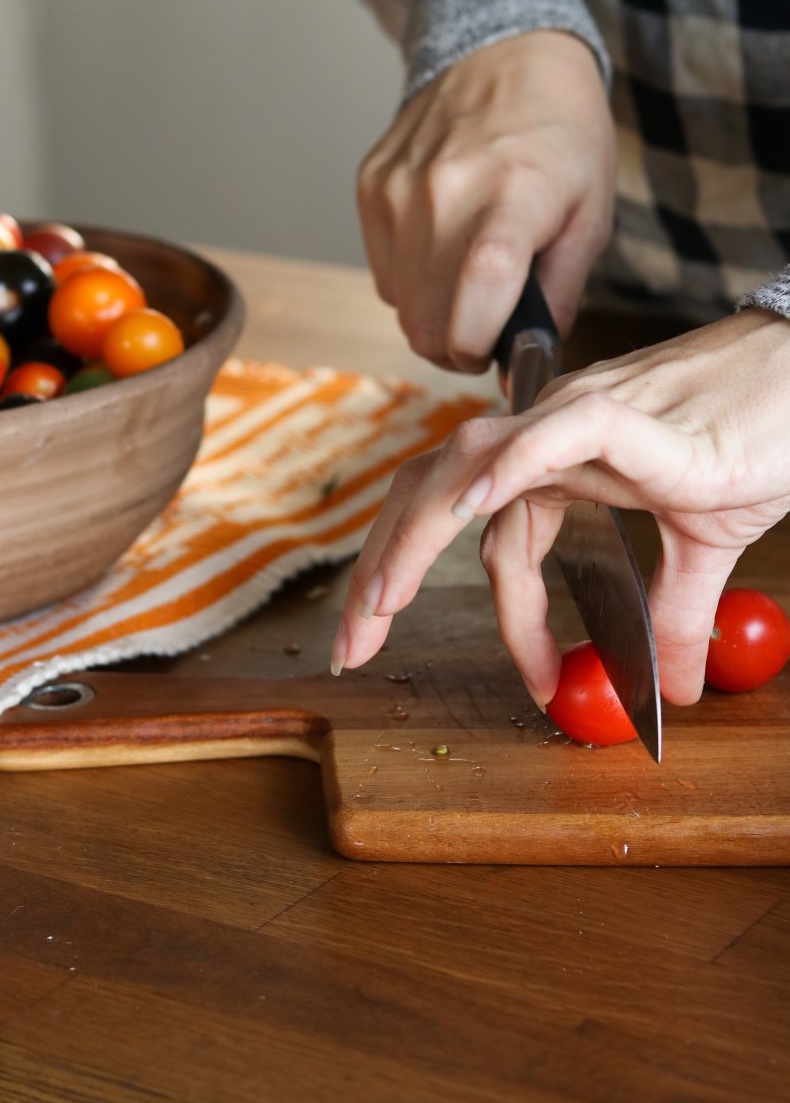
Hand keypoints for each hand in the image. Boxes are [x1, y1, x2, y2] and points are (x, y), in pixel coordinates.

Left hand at [331, 311, 789, 706]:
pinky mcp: (624, 413)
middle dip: (384, 569)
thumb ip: (675, 612)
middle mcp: (546, 432)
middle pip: (436, 495)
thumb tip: (672, 689)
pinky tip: (468, 511)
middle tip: (353, 646)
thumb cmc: (760, 435)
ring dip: (415, 536)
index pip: (481, 531)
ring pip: (468, 467)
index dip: (489, 610)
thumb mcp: (707, 544)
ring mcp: (577, 418)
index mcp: (554, 459)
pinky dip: (505, 471)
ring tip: (382, 599)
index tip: (534, 684)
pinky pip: (548, 437)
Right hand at [357, 30, 615, 371]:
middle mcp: (445, 194)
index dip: (480, 349)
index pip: (474, 308)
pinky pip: (386, 274)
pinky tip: (445, 245)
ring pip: (402, 307)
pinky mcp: (371, 187)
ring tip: (470, 278)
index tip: (496, 352)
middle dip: (457, 346)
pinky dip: (414, 280)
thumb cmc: (561, 137)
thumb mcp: (591, 214)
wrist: (506, 54)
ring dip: (436, 313)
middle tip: (487, 324)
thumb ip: (561, 294)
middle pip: (427, 327)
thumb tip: (530, 358)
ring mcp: (399, 190)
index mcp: (513, 199)